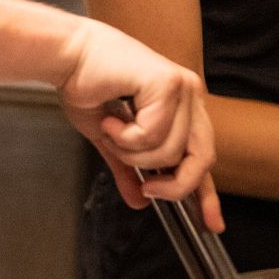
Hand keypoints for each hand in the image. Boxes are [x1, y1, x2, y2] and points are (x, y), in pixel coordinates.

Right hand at [54, 18, 221, 227]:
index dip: (207, 193)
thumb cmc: (85, 84)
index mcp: (181, 107)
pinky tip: (111, 118)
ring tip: (112, 132)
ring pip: (171, 152)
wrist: (66, 55)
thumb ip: (129, 169)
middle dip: (173, 184)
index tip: (212, 223)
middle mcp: (189, 94)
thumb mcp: (111, 139)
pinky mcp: (167, 83)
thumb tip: (139, 202)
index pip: (202, 156)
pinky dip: (126, 136)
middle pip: (201, 159)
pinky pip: (153, 135)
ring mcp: (182, 87)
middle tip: (146, 187)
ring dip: (133, 154)